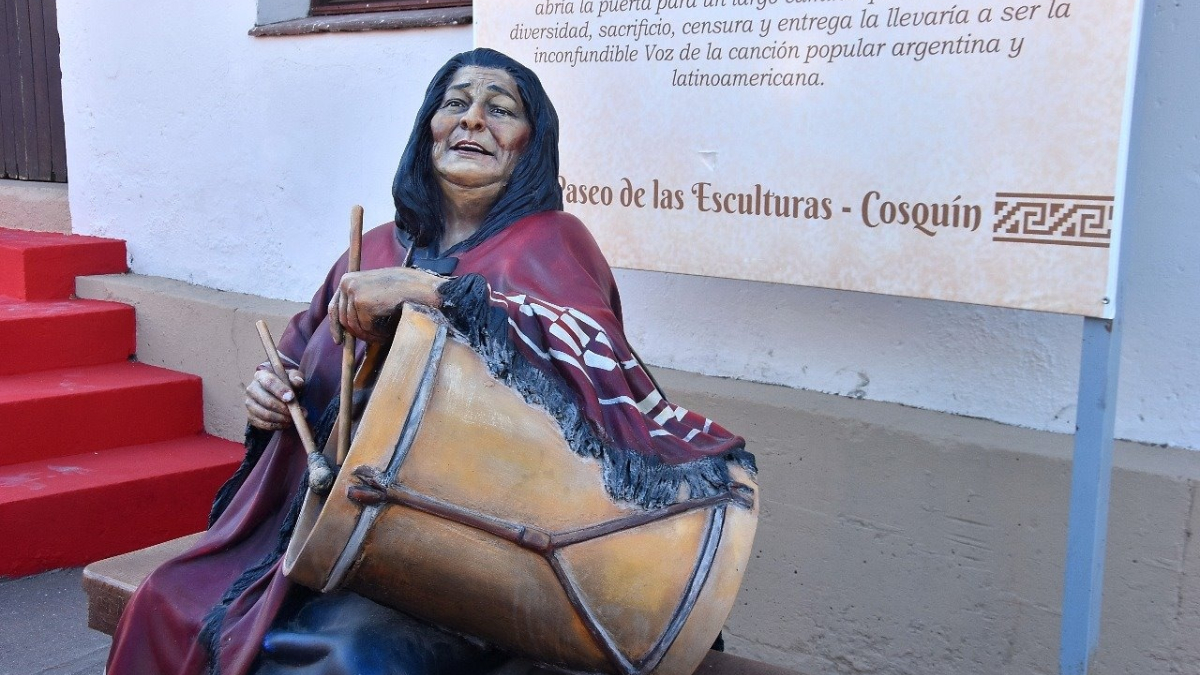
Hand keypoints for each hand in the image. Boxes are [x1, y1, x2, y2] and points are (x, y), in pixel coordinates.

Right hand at [246, 368, 303, 430]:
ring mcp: (249, 403)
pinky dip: (276, 426)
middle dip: (283, 409)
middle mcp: (252, 388)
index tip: (291, 398)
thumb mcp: (292, 377)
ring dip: (280, 419)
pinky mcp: (250, 416)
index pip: (269, 382)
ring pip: (264, 414)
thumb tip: (298, 382)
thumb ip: (296, 378)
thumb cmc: (285, 384)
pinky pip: (262, 424)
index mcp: (261, 375)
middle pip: (266, 400)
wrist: (276, 394)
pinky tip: (286, 424)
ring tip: (293, 419)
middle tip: (296, 413)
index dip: (280, 390)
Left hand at [328, 267, 442, 343]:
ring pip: (355, 326)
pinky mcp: (362, 304)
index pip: (334, 306)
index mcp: (348, 279)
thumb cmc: (404, 290)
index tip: (338, 341)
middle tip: (374, 340)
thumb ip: (361, 303)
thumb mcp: (376, 292)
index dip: (335, 326)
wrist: (420, 287)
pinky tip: (389, 331)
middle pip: (344, 319)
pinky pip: (367, 328)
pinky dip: (378, 334)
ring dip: (371, 335)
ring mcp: (353, 293)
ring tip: (386, 335)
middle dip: (358, 334)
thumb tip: (348, 327)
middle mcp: (347, 284)